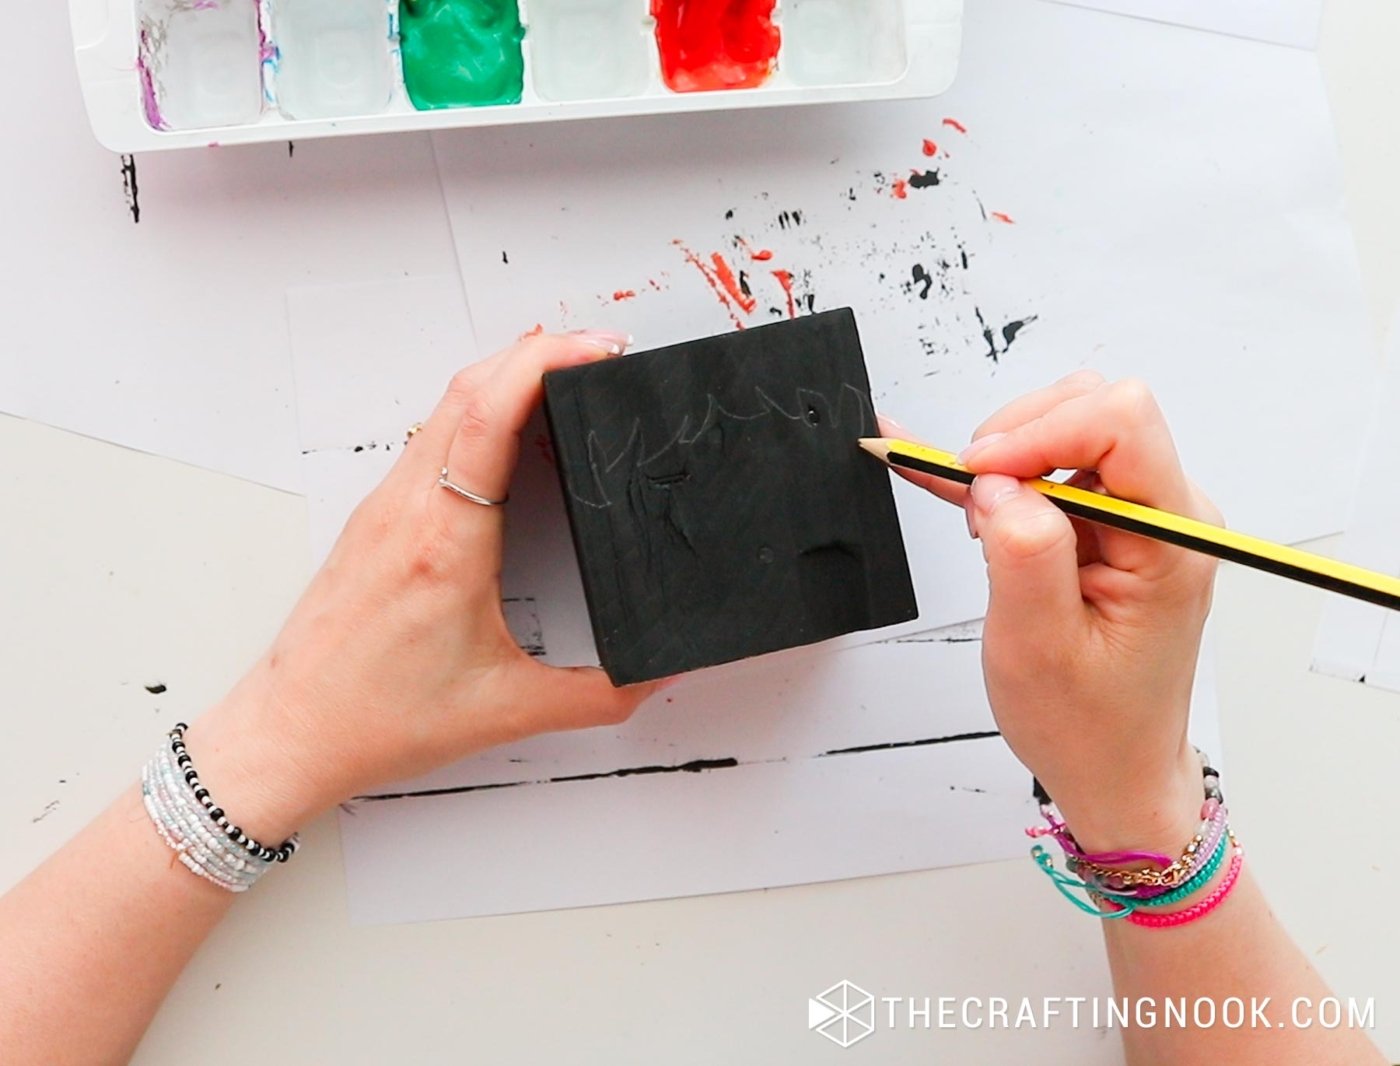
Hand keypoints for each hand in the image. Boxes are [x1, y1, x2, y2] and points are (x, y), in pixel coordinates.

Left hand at [185, 332, 659, 838]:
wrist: (290, 733)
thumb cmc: (376, 720)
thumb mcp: (508, 711)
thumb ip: (601, 696)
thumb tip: (659, 672)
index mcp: (445, 544)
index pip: (490, 415)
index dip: (545, 363)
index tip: (596, 349)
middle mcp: (408, 509)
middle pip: (468, 386)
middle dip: (537, 350)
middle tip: (598, 351)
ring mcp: (384, 506)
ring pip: (444, 404)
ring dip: (504, 374)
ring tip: (563, 376)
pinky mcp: (376, 517)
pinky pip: (431, 435)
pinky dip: (477, 408)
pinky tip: (507, 426)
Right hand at [886, 371, 1219, 851]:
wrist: (1113, 768)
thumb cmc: (1088, 725)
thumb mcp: (1038, 648)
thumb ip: (1022, 553)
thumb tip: (997, 483)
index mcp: (1170, 540)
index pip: (1121, 423)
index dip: (1039, 432)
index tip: (976, 473)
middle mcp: (1167, 514)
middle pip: (1092, 409)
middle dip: (1017, 440)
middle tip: (971, 501)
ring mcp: (1140, 516)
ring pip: (1067, 429)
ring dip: (1007, 460)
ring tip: (976, 520)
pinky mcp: (1110, 524)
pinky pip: (1053, 468)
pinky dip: (996, 473)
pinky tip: (941, 475)